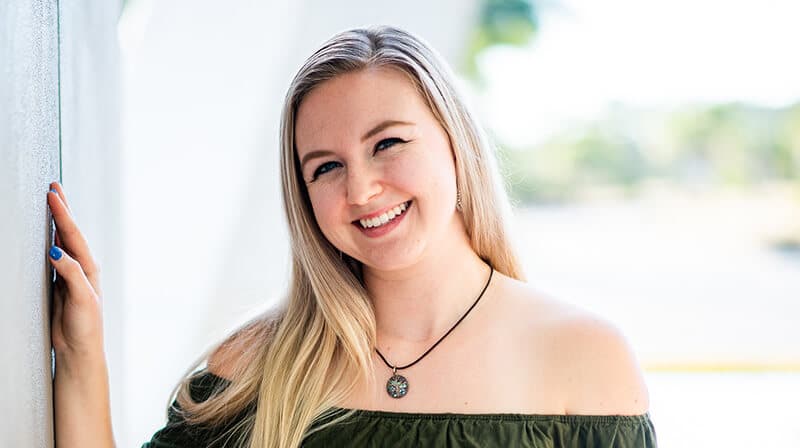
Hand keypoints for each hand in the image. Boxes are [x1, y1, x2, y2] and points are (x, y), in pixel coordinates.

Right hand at [47, 181, 104, 358]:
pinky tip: (47, 235)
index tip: (53, 195)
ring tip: (52, 204)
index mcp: (89, 268)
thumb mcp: (81, 298)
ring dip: (57, 223)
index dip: (63, 214)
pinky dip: (50, 241)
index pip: (73, 235)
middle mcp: (82, 268)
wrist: (80, 349)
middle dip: (62, 210)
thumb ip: (71, 274)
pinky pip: (54, 257)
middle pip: (70, 233)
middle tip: (54, 188)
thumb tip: (57, 250)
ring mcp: (70, 275)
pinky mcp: (60, 284)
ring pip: (62, 242)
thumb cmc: (86, 326)